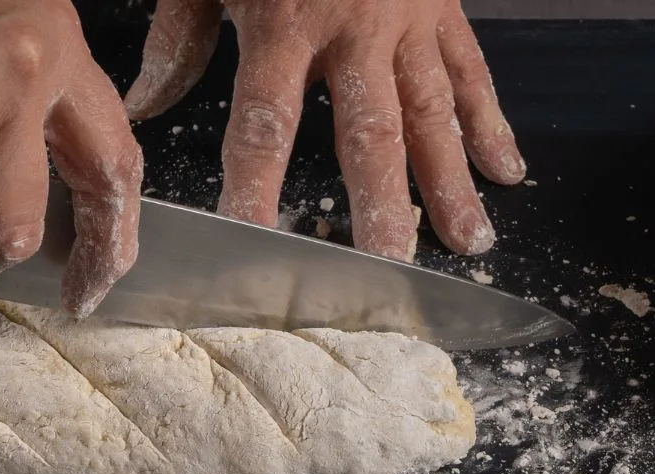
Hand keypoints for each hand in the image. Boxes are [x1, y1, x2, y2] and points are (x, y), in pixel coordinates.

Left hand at [124, 0, 524, 260]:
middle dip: (382, 205)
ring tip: (467, 244)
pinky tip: (507, 172)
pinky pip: (472, 69)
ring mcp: (409, 20)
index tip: (251, 239)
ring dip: (451, 182)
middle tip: (387, 266)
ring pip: (434, 112)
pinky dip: (492, 121)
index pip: (266, 122)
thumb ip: (181, 37)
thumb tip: (147, 107)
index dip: (256, 185)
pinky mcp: (444, 6)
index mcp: (285, 21)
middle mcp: (355, 29)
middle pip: (370, 133)